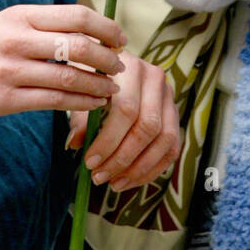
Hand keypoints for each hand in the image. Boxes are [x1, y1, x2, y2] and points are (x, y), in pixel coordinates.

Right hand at [0, 4, 126, 119]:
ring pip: (69, 77)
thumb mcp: (6, 23)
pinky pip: (52, 101)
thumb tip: (88, 32)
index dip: (106, 28)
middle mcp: (17, 38)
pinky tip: (92, 104)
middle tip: (121, 67)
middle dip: (108, 58)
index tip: (120, 39)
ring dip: (98, 84)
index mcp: (21, 15)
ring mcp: (10, 70)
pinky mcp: (3, 99)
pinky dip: (79, 102)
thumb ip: (42, 26)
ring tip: (112, 89)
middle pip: (79, 45)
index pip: (76, 16)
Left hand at [65, 51, 179, 191]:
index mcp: (131, 68)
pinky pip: (172, 148)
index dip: (109, 141)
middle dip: (123, 158)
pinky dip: (153, 169)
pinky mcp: (174, 114)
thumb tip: (75, 143)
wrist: (112, 65)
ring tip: (114, 183)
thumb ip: (80, 116)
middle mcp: (155, 79)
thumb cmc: (93, 80)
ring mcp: (169, 96)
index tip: (90, 163)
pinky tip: (131, 180)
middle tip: (100, 177)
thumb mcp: (83, 91)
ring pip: (165, 139)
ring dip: (139, 168)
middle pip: (148, 126)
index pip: (126, 110)